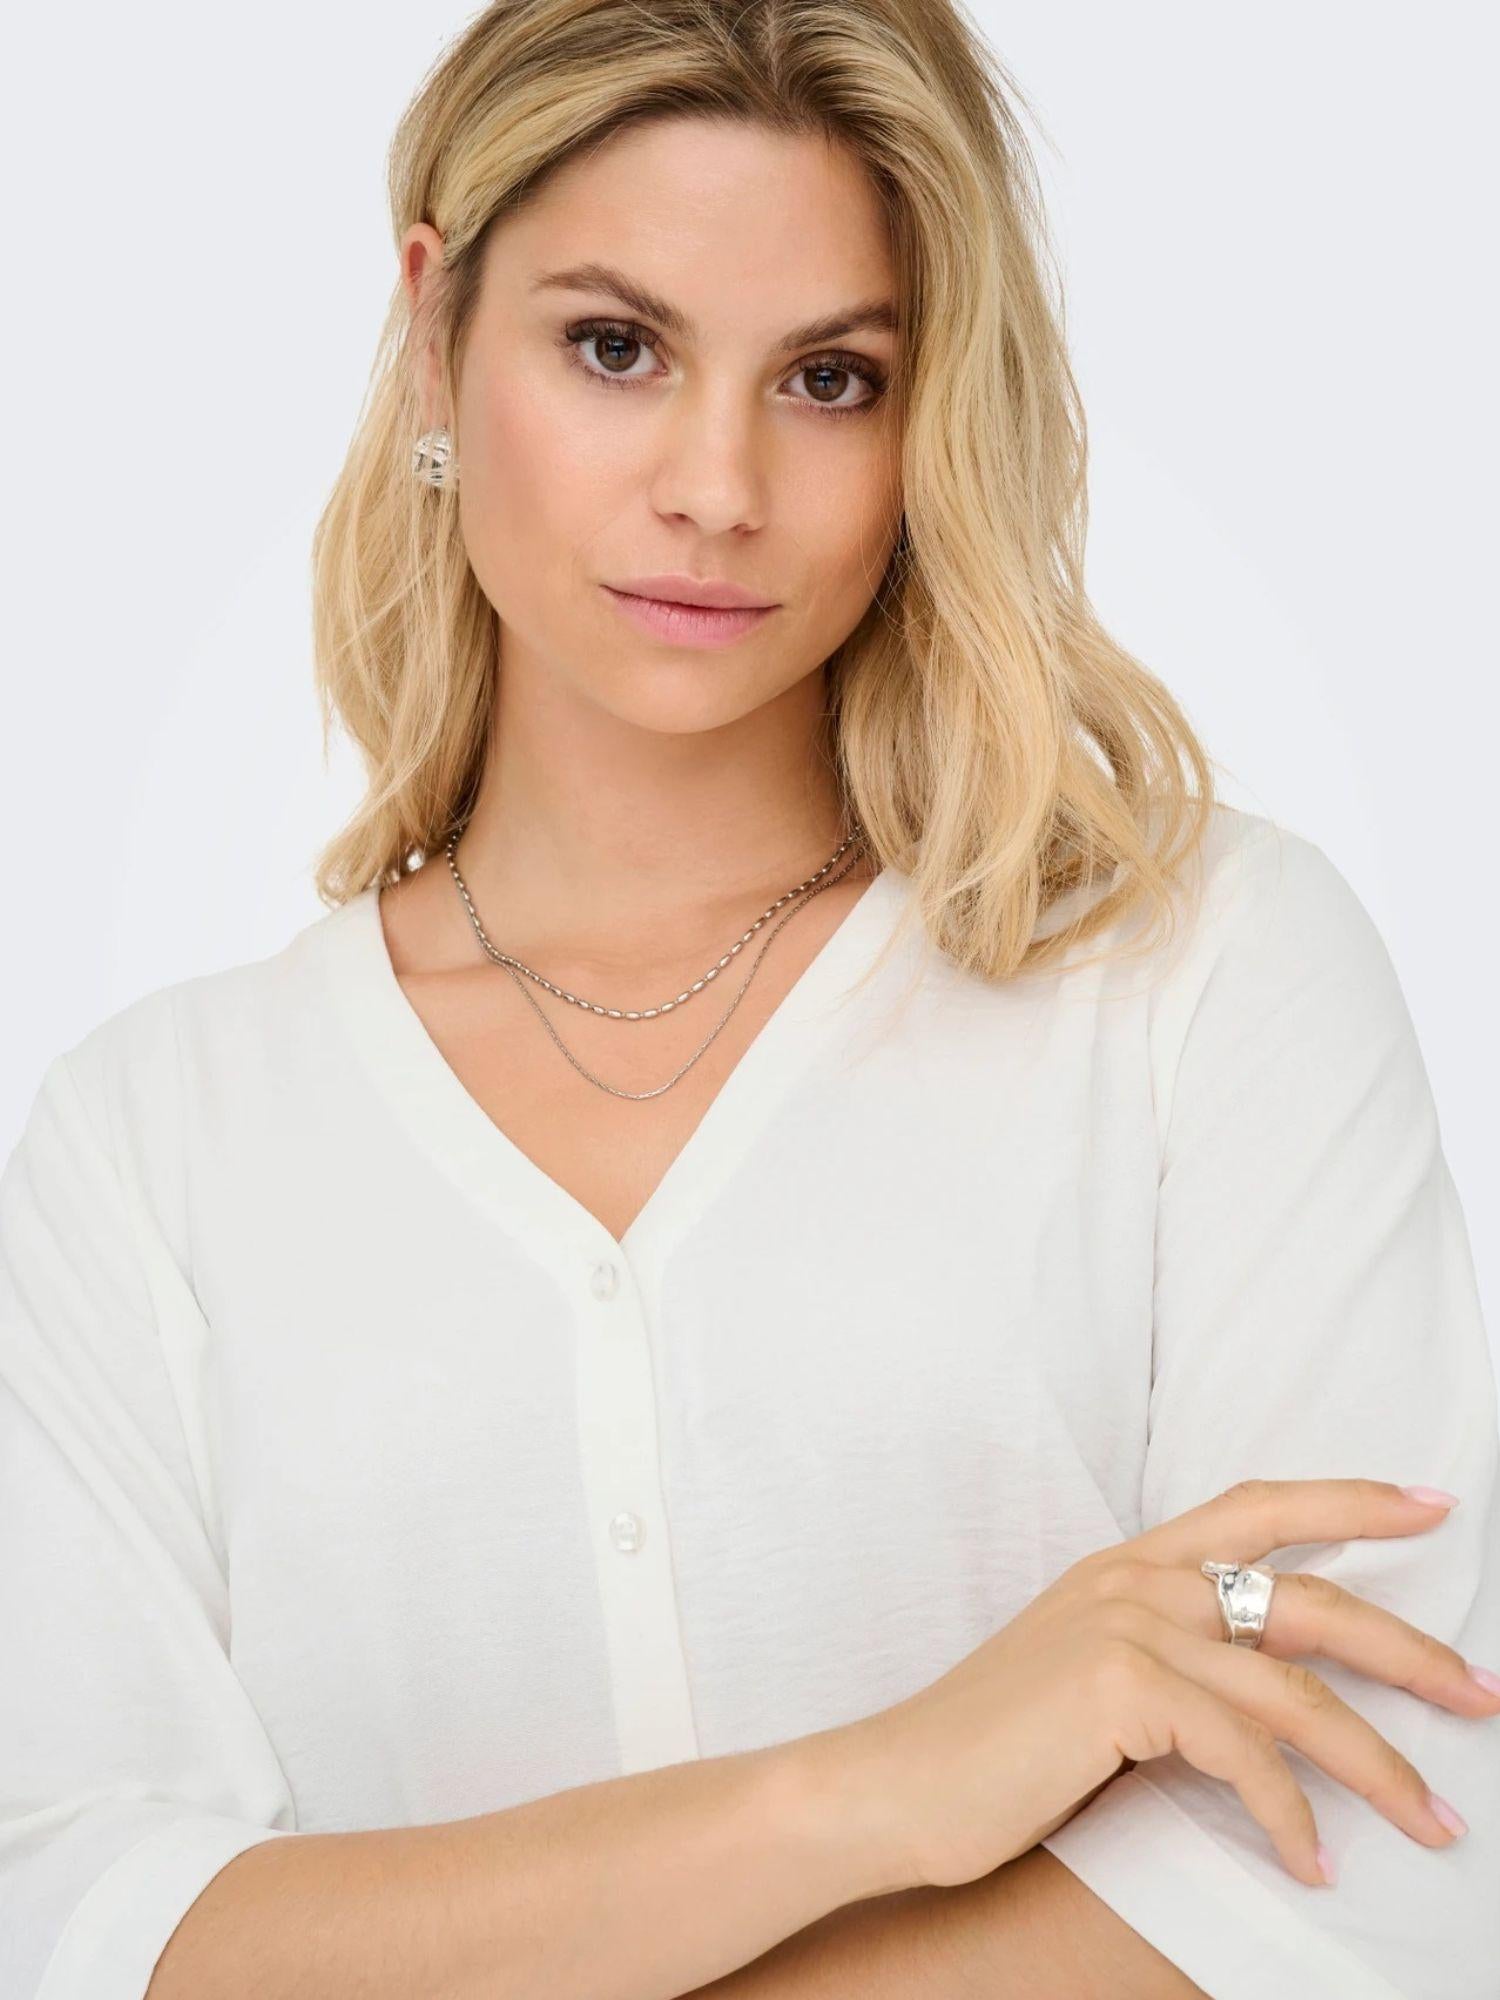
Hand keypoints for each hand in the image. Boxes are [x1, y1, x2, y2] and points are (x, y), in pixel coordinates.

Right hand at [835, 1478, 1499, 1891]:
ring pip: (1297, 1692)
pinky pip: (1247, 1757)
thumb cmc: (992, 1749)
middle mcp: (1135, 1577)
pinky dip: (1292, 1818)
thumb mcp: (1089, 1679)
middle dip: (1411, 1649)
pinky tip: (1311, 1860)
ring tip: (1436, 1823)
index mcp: (1128, 1563)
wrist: (896, 1782)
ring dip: (1381, 1766)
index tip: (1433, 1506)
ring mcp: (1129, 1625)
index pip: (1256, 1507)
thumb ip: (1171, 1663)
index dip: (1350, 1500)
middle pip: (1309, 1599)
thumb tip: (1272, 1698)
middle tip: (1483, 1694)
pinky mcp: (1122, 1687)